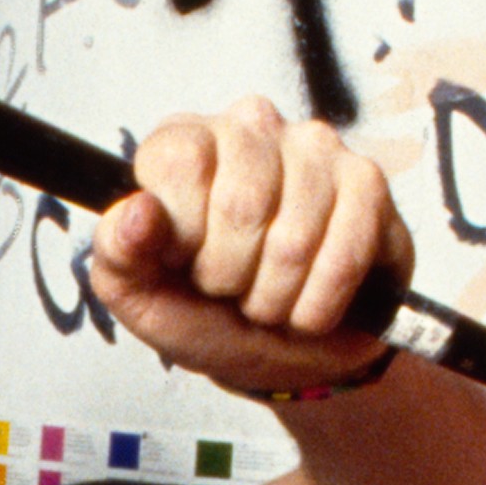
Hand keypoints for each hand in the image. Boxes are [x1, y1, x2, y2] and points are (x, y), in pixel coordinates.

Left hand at [84, 100, 412, 405]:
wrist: (285, 358)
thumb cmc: (209, 315)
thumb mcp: (143, 299)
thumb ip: (118, 256)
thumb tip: (137, 212)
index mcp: (185, 143)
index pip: (179, 160)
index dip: (183, 234)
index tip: (186, 261)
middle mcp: (250, 127)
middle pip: (239, 204)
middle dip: (231, 276)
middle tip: (232, 288)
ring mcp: (314, 148)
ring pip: (293, 239)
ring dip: (275, 299)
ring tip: (270, 297)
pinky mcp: (367, 182)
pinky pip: (344, 256)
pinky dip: (320, 304)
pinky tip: (311, 302)